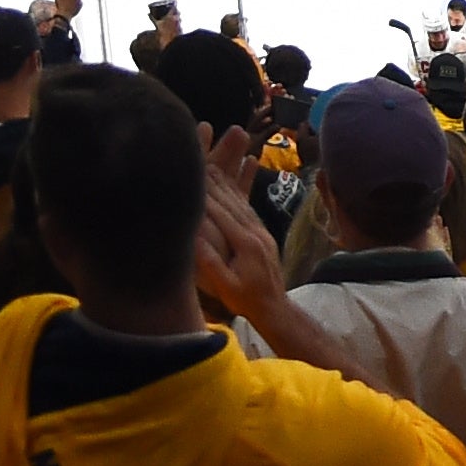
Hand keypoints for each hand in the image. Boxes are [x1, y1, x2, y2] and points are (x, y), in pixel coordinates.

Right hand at [190, 125, 282, 312]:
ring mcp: (260, 231)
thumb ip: (211, 262)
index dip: (206, 193)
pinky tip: (230, 184)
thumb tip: (193, 238)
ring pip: (241, 201)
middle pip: (232, 200)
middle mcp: (255, 232)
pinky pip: (248, 208)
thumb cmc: (245, 299)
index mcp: (245, 243)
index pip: (222, 212)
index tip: (192, 175)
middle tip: (199, 159)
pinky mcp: (262, 233)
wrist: (274, 306)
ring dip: (227, 181)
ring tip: (212, 164)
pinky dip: (238, 192)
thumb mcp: (226, 286)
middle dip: (215, 180)